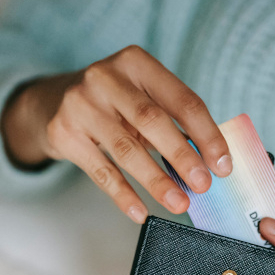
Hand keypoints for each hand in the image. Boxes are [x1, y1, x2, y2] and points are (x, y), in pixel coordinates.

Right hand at [1, 45, 231, 222]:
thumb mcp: (141, 99)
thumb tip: (211, 164)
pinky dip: (122, 195)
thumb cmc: (112, 104)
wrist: (51, 103)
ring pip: (126, 149)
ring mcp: (80, 103)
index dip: (206, 134)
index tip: (223, 165)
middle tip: (203, 185)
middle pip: (152, 120)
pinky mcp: (63, 132)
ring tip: (178, 203)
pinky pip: (100, 171)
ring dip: (156, 180)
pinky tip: (140, 212)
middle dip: (182, 155)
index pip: (182, 99)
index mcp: (136, 62)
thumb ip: (173, 123)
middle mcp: (105, 77)